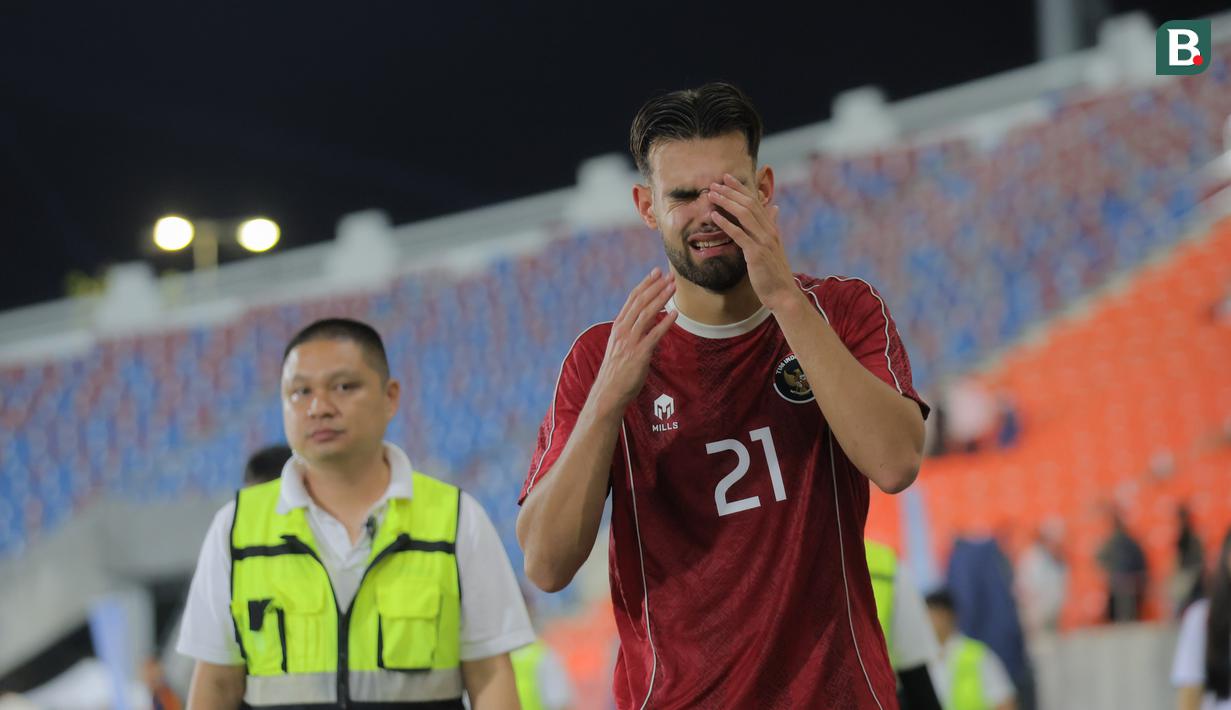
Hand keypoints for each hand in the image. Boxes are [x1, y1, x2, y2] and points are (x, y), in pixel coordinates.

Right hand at [592, 268, 677, 415]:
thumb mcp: (621, 346)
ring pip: (647, 313)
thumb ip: (633, 332)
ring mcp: (630, 341)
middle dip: (656, 286)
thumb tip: (649, 322)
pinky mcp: (639, 354)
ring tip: (673, 287)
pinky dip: (665, 323)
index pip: (632, 299)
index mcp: (618, 326)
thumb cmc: (617, 371)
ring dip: (661, 298)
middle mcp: (622, 330)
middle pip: (640, 302)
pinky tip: (675, 314)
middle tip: (669, 275)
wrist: (608, 392)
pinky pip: (654, 335)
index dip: (645, 284)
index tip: (656, 273)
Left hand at [706, 173, 801, 310]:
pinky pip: (739, 234)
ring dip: (726, 202)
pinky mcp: (756, 253)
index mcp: (771, 228)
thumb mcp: (774, 246)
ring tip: (711, 195)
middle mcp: (769, 231)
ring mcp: (763, 241)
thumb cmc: (775, 272)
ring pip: (744, 215)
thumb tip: (775, 209)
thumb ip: (772, 226)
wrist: (783, 293)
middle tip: (714, 183)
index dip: (740, 188)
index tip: (727, 178)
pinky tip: (714, 216)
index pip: (755, 202)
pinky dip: (726, 223)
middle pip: (748, 204)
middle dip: (730, 191)